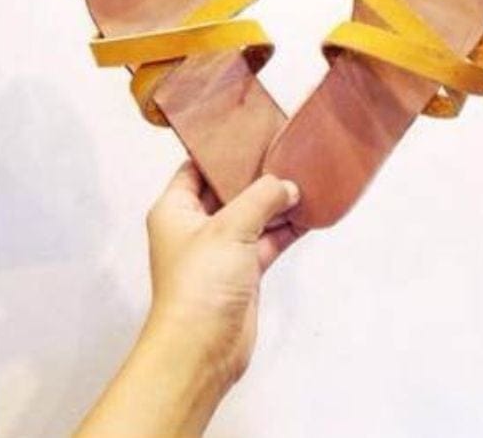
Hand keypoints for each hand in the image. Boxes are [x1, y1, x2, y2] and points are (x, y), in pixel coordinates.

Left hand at [75, 162, 301, 437]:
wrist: (202, 351)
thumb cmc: (198, 288)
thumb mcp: (230, 228)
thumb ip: (261, 199)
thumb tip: (286, 186)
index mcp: (175, 209)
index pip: (197, 167)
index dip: (222, 150)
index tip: (250, 131)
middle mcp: (195, 228)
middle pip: (228, 190)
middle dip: (256, 175)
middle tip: (284, 151)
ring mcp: (219, 252)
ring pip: (251, 216)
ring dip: (275, 203)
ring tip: (304, 179)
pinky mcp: (241, 274)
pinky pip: (266, 242)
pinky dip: (285, 229)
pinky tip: (307, 213)